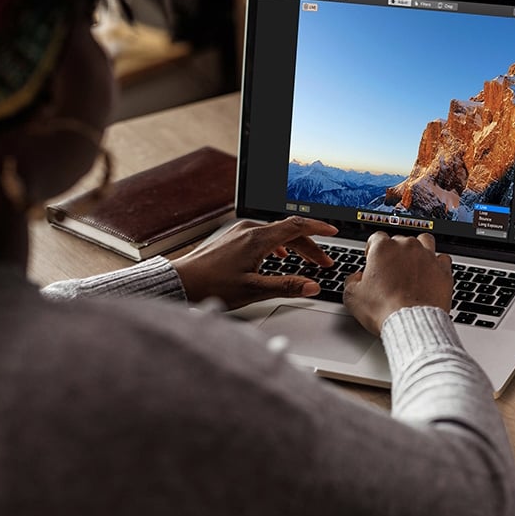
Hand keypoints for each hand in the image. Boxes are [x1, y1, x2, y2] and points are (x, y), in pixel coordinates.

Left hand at [171, 216, 336, 308]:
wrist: (180, 282)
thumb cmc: (211, 286)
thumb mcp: (254, 290)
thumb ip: (286, 286)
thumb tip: (312, 286)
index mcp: (257, 238)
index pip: (296, 225)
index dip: (319, 227)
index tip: (334, 231)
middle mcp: (249, 230)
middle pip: (289, 231)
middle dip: (310, 246)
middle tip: (323, 263)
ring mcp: (239, 232)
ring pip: (276, 234)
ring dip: (294, 246)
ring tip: (305, 262)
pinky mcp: (232, 238)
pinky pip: (262, 236)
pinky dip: (278, 245)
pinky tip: (278, 256)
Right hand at [343, 232, 453, 333]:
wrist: (412, 322)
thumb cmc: (384, 309)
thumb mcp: (353, 297)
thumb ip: (351, 281)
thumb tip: (355, 278)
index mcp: (383, 249)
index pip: (376, 238)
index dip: (372, 249)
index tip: (372, 259)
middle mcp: (407, 247)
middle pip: (399, 239)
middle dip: (394, 252)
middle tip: (391, 270)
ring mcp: (427, 256)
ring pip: (424, 240)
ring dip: (418, 248)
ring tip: (413, 262)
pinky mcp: (443, 270)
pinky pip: (442, 258)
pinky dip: (437, 263)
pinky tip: (432, 272)